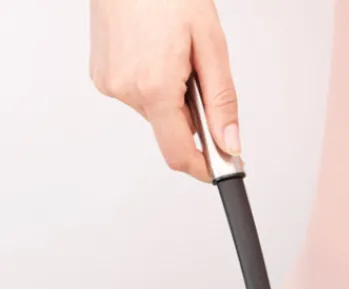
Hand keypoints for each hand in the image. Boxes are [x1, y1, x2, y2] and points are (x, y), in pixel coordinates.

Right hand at [90, 0, 238, 180]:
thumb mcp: (210, 45)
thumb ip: (221, 101)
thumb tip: (229, 144)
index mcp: (153, 87)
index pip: (179, 154)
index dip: (205, 168)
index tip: (223, 167)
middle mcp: (125, 90)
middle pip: (171, 132)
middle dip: (193, 117)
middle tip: (199, 75)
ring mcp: (110, 83)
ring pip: (157, 114)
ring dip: (175, 98)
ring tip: (174, 55)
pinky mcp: (102, 75)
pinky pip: (141, 96)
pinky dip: (157, 86)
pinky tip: (157, 53)